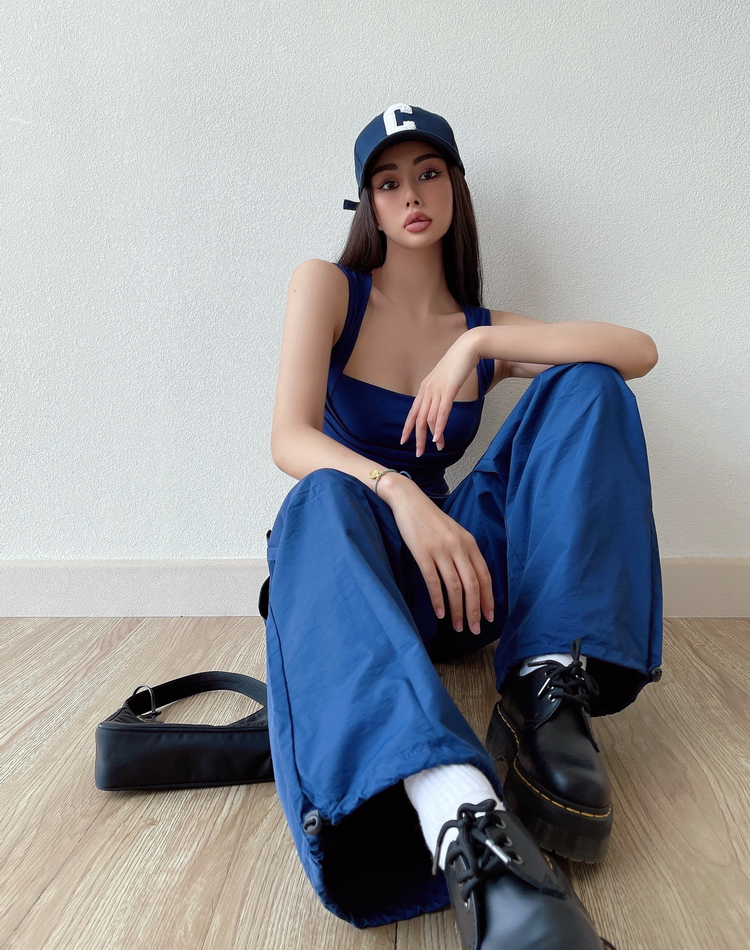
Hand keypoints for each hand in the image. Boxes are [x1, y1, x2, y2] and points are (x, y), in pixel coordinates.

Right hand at [388, 486, 494, 633]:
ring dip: (457, 610)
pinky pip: (434, 581)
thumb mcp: (454, 533)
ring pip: (455, 587)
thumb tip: (471, 580)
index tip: (490, 617)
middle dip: (475, 611)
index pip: (485, 576)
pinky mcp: (423, 553)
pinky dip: (438, 600)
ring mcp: (441, 550)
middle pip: (472, 585)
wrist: (409, 500)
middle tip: (475, 629)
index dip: (488, 599)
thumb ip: (464, 553)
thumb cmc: (430, 519)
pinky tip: (440, 613)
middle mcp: (459, 547)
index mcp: (469, 543)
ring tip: (457, 626)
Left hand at [400, 331, 480, 455]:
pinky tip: (439, 438)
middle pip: (419, 419)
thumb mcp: (444, 379)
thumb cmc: (458, 363)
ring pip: (430, 419)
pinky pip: (442, 412)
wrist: (467, 348)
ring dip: (433, 436)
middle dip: (418, 438)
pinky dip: (439, 427)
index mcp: (424, 388)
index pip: (412, 412)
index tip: (404, 441)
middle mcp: (427, 390)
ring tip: (437, 448)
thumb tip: (439, 404)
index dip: (407, 428)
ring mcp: (437, 390)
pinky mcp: (448, 390)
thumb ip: (439, 392)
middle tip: (418, 453)